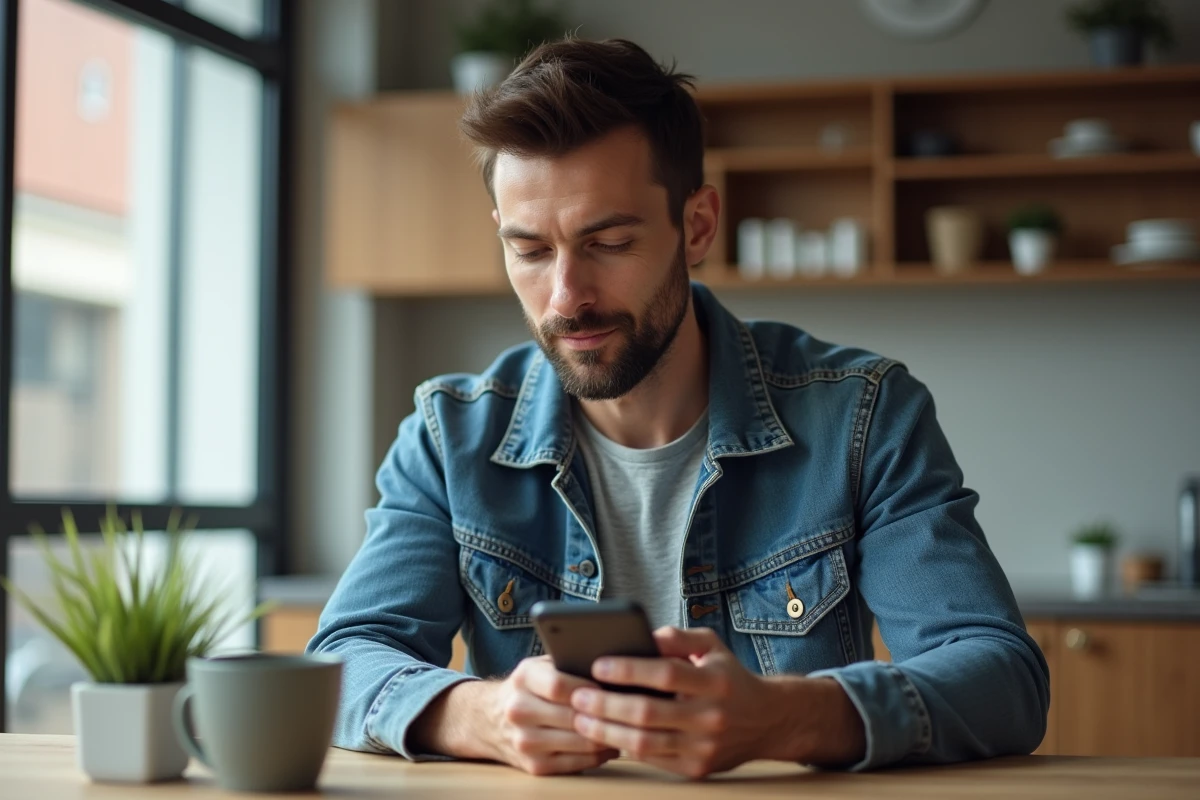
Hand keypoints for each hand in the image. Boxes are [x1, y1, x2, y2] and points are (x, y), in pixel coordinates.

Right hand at [413, 656, 618, 775]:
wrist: (487, 719)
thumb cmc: (528, 687)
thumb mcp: (540, 665)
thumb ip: (568, 662)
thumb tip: (613, 665)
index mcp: (523, 679)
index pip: (558, 686)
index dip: (589, 689)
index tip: (612, 688)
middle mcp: (519, 711)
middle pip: (573, 717)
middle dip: (605, 715)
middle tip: (633, 711)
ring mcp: (525, 742)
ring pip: (579, 743)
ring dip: (608, 737)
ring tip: (627, 727)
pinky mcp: (533, 767)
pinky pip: (576, 763)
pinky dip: (599, 755)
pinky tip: (611, 744)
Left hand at [568, 627, 864, 777]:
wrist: (768, 721)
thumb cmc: (729, 678)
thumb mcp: (712, 646)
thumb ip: (678, 637)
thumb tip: (643, 636)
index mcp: (715, 681)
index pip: (665, 674)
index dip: (629, 669)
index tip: (597, 664)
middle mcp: (711, 716)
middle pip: (648, 713)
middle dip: (606, 704)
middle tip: (578, 696)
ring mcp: (704, 747)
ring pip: (645, 742)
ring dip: (607, 731)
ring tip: (581, 718)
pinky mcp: (697, 769)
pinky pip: (652, 759)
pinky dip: (624, 747)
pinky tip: (604, 734)